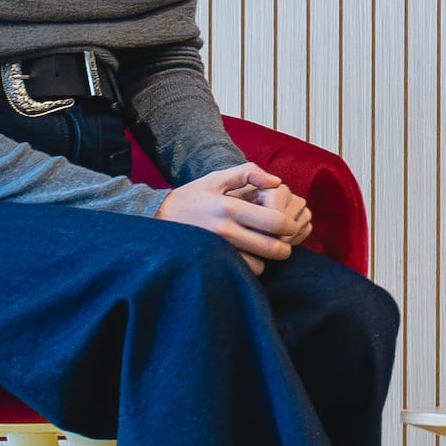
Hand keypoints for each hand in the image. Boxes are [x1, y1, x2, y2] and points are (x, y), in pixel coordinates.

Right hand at [155, 164, 301, 267]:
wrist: (155, 217)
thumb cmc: (191, 196)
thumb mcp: (216, 178)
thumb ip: (249, 173)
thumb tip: (277, 182)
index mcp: (229, 207)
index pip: (275, 222)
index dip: (290, 225)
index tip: (289, 224)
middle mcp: (224, 231)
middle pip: (273, 248)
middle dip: (285, 245)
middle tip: (283, 239)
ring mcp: (217, 250)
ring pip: (259, 265)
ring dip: (267, 259)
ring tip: (263, 247)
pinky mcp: (211, 263)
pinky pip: (241, 272)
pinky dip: (250, 267)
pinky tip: (248, 255)